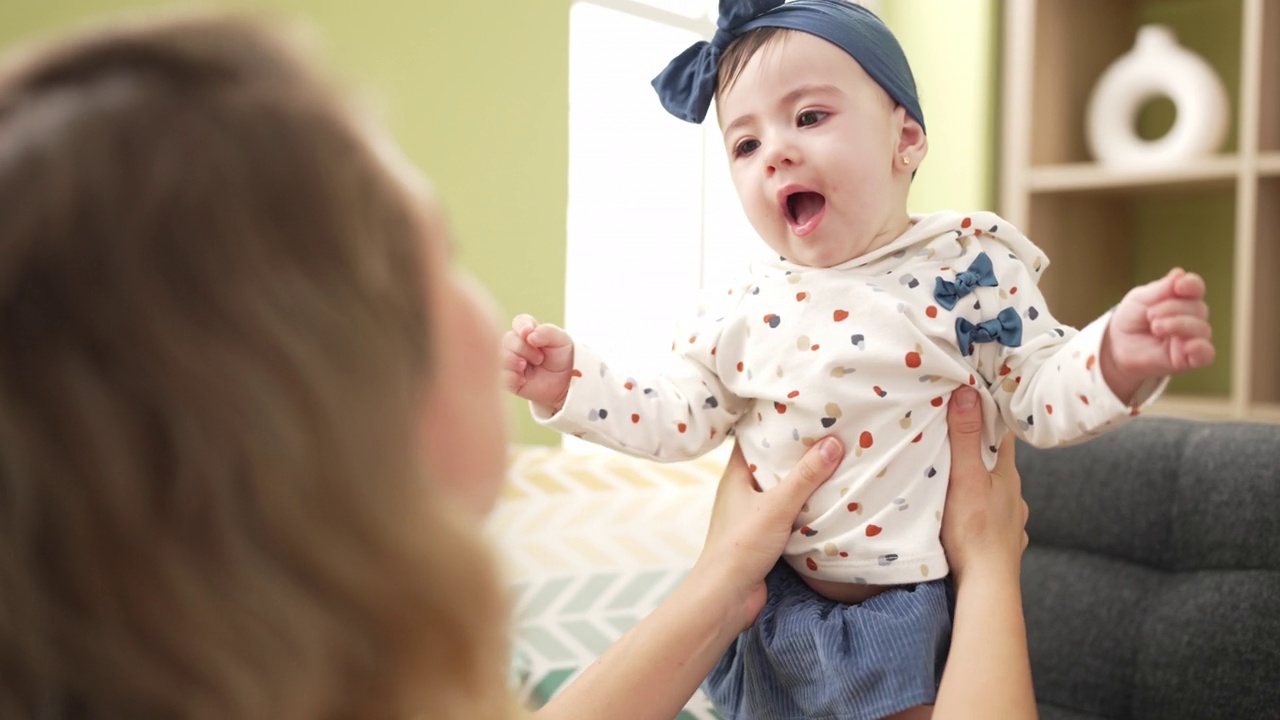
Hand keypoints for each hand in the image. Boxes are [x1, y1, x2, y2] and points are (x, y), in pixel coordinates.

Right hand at [500, 314, 574, 409]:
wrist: (566, 382)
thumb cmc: (562, 357)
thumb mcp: (561, 340)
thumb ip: (546, 332)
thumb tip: (528, 335)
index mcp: (528, 332)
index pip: (519, 322)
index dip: (521, 326)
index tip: (528, 332)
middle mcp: (516, 345)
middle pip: (508, 339)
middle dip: (523, 348)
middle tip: (540, 358)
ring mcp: (511, 361)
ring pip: (500, 356)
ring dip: (513, 360)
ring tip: (525, 367)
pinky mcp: (509, 379)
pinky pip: (501, 376)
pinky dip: (510, 376)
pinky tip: (522, 379)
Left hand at [691, 437, 842, 633]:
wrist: (726, 598)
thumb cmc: (741, 547)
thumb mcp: (777, 506)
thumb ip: (805, 476)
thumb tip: (833, 442)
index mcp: (735, 476)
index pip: (754, 438)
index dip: (775, 423)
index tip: (803, 410)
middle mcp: (742, 491)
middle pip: (772, 463)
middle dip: (797, 451)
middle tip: (828, 432)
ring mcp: (752, 514)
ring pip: (782, 489)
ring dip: (804, 481)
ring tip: (835, 461)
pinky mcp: (764, 536)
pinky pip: (788, 513)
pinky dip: (805, 506)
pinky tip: (829, 501)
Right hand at [941, 387, 1027, 584]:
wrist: (987, 586)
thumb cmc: (974, 532)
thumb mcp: (964, 477)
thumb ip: (965, 437)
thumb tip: (968, 392)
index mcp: (1007, 474)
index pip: (1002, 434)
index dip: (989, 415)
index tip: (971, 400)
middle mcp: (1014, 495)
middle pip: (997, 462)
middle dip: (979, 449)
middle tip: (954, 436)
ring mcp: (1011, 520)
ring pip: (996, 491)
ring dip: (980, 482)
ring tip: (957, 478)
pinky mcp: (1004, 543)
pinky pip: (993, 518)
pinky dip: (982, 512)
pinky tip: (971, 516)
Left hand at [1102, 267, 1214, 402]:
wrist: (1117, 345)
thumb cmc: (1131, 319)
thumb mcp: (1139, 299)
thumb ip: (1160, 289)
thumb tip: (1179, 273)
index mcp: (1182, 298)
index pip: (1196, 288)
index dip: (1191, 285)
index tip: (1178, 286)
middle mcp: (1192, 317)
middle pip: (1197, 307)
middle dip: (1172, 308)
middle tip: (1150, 315)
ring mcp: (1191, 338)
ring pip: (1202, 328)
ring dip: (1178, 325)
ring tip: (1156, 328)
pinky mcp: (1187, 358)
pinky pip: (1206, 354)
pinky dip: (1200, 348)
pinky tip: (1185, 345)